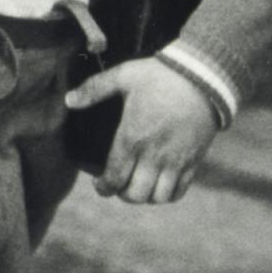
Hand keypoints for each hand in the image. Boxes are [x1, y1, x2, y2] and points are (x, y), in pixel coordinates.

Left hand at [65, 55, 218, 203]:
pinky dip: (168, 194)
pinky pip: (179, 191)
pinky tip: (161, 184)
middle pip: (135, 194)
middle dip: (123, 194)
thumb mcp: (124, 75)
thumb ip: (94, 89)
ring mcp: (175, 161)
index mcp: (132, 138)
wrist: (203, 75)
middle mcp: (153, 155)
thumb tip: (68, 100)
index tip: (99, 184)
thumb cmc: (160, 75)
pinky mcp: (193, 161)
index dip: (103, 187)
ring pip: (157, 197)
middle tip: (120, 184)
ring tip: (140, 185)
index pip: (114, 178)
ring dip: (146, 196)